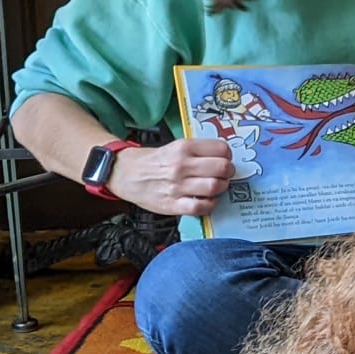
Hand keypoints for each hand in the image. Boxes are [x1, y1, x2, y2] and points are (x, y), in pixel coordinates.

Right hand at [109, 139, 233, 217]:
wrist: (125, 173)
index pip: (221, 149)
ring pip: (215, 187)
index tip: (225, 159)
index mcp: (183, 147)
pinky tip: (206, 200)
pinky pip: (201, 207)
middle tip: (225, 174)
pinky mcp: (172, 205)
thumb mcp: (175, 146)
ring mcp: (177, 186)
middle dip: (229, 172)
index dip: (228, 155)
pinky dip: (209, 205)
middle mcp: (181, 166)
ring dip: (221, 188)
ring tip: (216, 187)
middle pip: (222, 168)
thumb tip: (224, 158)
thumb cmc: (153, 161)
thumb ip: (198, 151)